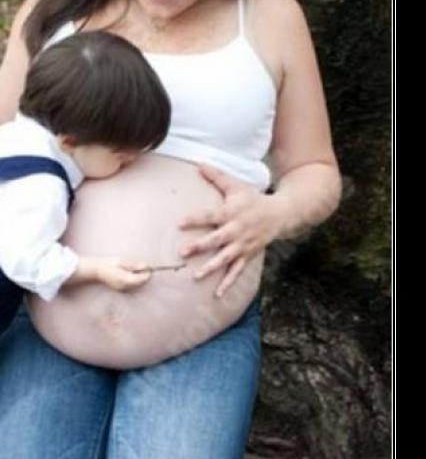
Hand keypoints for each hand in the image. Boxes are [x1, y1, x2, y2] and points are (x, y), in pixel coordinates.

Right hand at [92, 258, 152, 291]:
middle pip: (139, 283)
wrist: (97, 269)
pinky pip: (131, 285)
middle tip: (146, 267)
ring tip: (137, 269)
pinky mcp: (120, 288)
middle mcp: (124, 286)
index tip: (150, 268)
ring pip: (136, 284)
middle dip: (144, 276)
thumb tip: (146, 266)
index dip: (147, 274)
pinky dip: (134, 279)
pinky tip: (130, 273)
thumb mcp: (123, 262)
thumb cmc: (109, 263)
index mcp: (125, 279)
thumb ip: (135, 265)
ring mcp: (122, 288)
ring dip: (139, 278)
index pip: (141, 279)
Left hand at [178, 165, 284, 296]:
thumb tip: (199, 163)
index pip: (210, 216)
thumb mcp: (236, 186)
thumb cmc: (253, 199)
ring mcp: (242, 245)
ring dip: (211, 267)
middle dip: (200, 246)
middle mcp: (236, 230)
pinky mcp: (247, 256)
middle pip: (216, 239)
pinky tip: (216, 294)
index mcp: (231, 213)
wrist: (280, 215)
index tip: (178, 223)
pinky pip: (237, 271)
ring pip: (225, 258)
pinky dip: (227, 283)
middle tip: (182, 252)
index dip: (195, 219)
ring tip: (196, 276)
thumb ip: (217, 177)